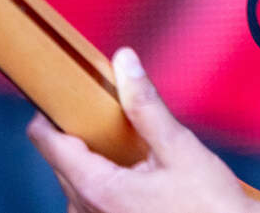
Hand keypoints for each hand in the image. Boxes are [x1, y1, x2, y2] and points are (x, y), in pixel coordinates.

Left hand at [28, 47, 259, 212]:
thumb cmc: (212, 208)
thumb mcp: (179, 148)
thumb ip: (146, 105)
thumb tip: (125, 62)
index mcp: (98, 190)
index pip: (47, 143)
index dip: (49, 112)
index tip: (59, 93)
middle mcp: (89, 212)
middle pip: (61, 161)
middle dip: (81, 134)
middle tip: (109, 114)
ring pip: (75, 181)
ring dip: (94, 160)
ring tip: (128, 146)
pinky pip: (91, 200)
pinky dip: (105, 181)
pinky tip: (135, 173)